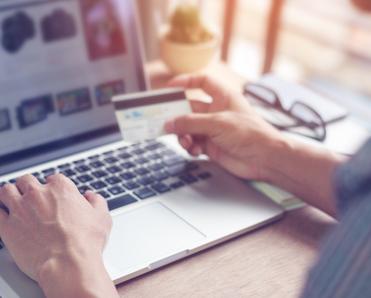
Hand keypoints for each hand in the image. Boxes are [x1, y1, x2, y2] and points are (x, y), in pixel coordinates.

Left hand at [0, 174, 116, 296]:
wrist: (68, 263)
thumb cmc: (85, 241)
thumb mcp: (102, 217)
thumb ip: (96, 201)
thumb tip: (91, 196)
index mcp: (61, 188)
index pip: (53, 178)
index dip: (53, 187)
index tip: (54, 195)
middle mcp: (38, 194)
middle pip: (26, 180)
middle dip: (29, 186)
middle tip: (32, 196)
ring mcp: (20, 209)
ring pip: (6, 191)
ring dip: (10, 194)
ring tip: (13, 200)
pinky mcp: (7, 227)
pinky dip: (0, 213)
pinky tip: (4, 216)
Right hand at [164, 74, 284, 180]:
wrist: (265, 159)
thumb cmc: (250, 134)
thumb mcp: (218, 123)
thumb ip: (191, 122)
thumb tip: (170, 123)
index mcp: (223, 97)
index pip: (202, 82)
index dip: (186, 81)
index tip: (169, 87)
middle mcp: (216, 111)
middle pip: (189, 108)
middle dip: (177, 116)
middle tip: (164, 121)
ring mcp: (213, 129)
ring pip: (189, 128)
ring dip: (183, 134)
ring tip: (185, 141)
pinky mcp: (212, 146)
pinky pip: (193, 143)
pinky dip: (191, 147)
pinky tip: (195, 150)